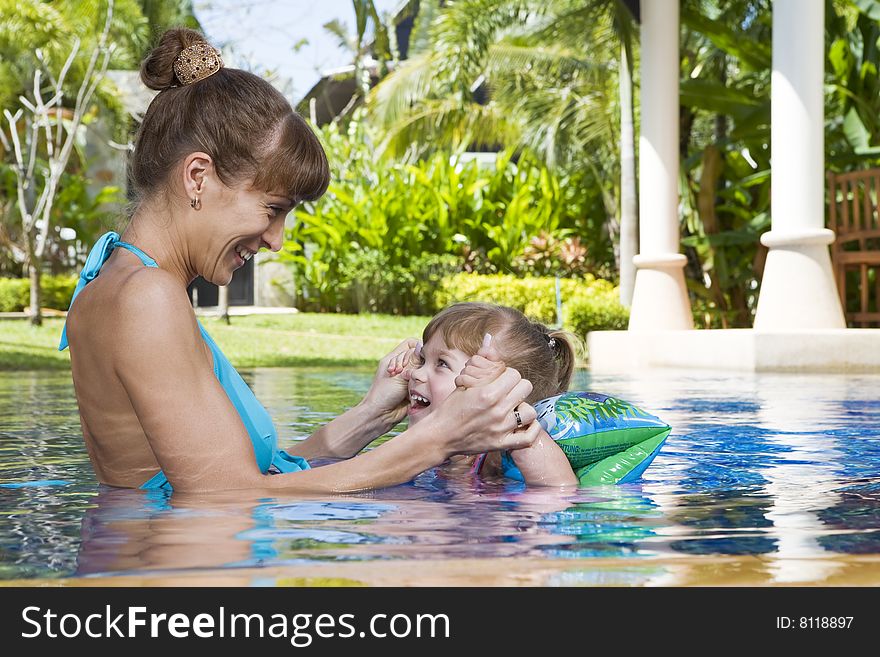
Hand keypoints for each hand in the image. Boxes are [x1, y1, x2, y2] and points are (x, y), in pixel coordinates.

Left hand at [362, 338, 419, 426]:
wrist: (380, 416)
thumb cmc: (383, 395)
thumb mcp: (398, 376)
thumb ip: (412, 362)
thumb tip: (421, 346)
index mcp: (393, 358)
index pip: (410, 344)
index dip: (416, 348)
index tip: (417, 359)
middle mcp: (401, 366)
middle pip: (418, 356)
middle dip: (418, 364)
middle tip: (408, 375)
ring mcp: (407, 377)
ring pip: (422, 369)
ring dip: (420, 376)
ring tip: (411, 385)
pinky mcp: (413, 388)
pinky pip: (423, 381)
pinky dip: (422, 385)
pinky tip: (416, 392)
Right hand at [434, 334, 540, 455]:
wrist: (440, 435)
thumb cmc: (450, 407)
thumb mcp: (463, 381)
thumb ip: (481, 362)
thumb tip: (490, 341)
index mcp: (488, 393)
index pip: (514, 373)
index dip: (506, 373)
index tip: (499, 378)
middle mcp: (498, 410)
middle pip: (525, 387)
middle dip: (516, 386)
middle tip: (506, 391)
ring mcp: (501, 429)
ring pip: (530, 411)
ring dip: (522, 407)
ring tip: (512, 407)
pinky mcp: (502, 444)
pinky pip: (529, 437)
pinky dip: (532, 430)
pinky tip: (524, 423)